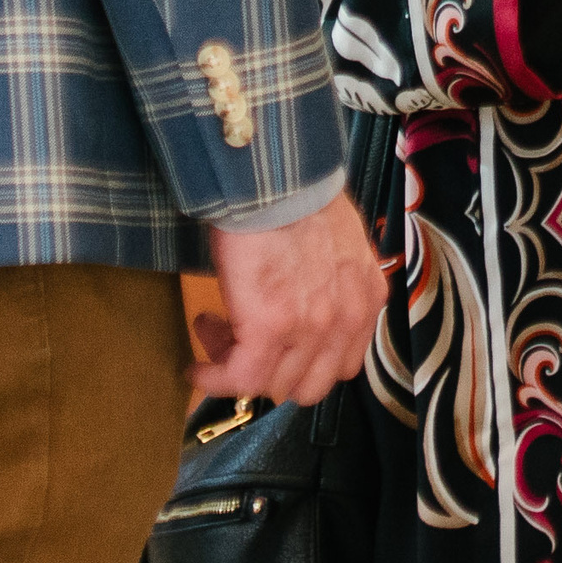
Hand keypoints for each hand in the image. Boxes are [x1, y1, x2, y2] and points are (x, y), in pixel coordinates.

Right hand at [194, 190, 386, 405]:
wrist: (275, 177)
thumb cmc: (299, 194)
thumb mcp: (339, 242)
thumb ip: (335, 280)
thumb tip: (306, 295)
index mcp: (366, 299)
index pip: (340, 365)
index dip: (302, 361)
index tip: (275, 345)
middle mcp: (345, 321)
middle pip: (307, 384)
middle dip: (273, 369)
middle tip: (243, 340)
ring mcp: (310, 329)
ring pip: (271, 385)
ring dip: (238, 365)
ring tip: (215, 329)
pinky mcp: (269, 329)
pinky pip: (239, 378)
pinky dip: (213, 378)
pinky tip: (194, 367)